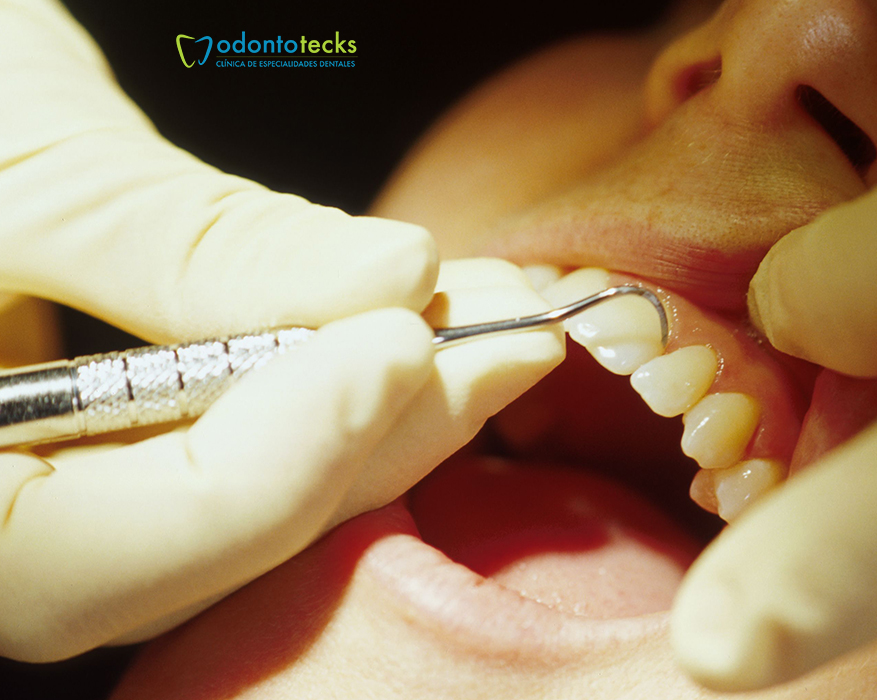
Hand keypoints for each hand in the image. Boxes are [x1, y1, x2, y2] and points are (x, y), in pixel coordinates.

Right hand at [0, 0, 564, 661]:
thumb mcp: (23, 157)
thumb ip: (191, 244)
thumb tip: (392, 277)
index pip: (100, 560)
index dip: (279, 464)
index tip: (406, 343)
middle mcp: (2, 523)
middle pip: (201, 553)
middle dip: (374, 441)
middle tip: (507, 340)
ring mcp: (62, 492)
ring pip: (241, 515)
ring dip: (382, 421)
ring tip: (490, 323)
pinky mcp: (124, 446)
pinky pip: (241, 453)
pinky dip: (336, 396)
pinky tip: (418, 328)